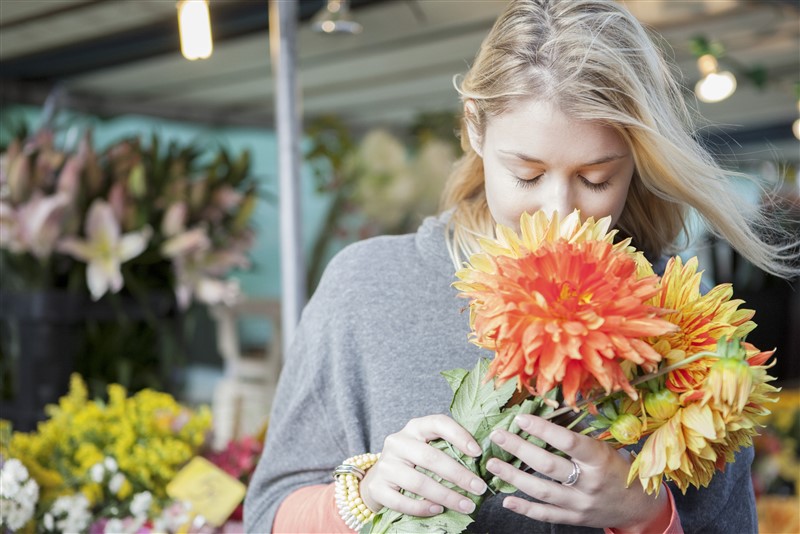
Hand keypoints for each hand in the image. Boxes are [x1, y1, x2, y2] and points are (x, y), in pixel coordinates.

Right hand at [360, 414, 487, 516]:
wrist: (379, 477)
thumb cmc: (413, 461)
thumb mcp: (427, 446)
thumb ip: (448, 448)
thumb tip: (482, 461)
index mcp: (414, 427)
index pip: (438, 423)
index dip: (459, 436)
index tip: (478, 453)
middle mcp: (398, 442)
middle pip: (431, 458)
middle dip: (459, 475)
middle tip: (480, 488)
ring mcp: (386, 465)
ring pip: (418, 482)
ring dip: (446, 496)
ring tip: (466, 505)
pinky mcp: (377, 487)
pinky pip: (401, 501)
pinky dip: (422, 508)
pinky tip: (439, 510)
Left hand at [486, 414, 670, 531]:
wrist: (638, 504)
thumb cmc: (616, 468)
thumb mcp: (604, 448)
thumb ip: (576, 440)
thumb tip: (541, 421)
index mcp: (599, 459)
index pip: (568, 441)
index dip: (542, 429)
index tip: (520, 418)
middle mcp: (590, 482)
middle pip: (549, 465)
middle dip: (519, 449)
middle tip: (497, 436)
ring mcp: (581, 503)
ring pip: (542, 490)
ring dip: (514, 477)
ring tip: (493, 463)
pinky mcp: (575, 518)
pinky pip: (546, 514)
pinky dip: (524, 509)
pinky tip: (506, 500)